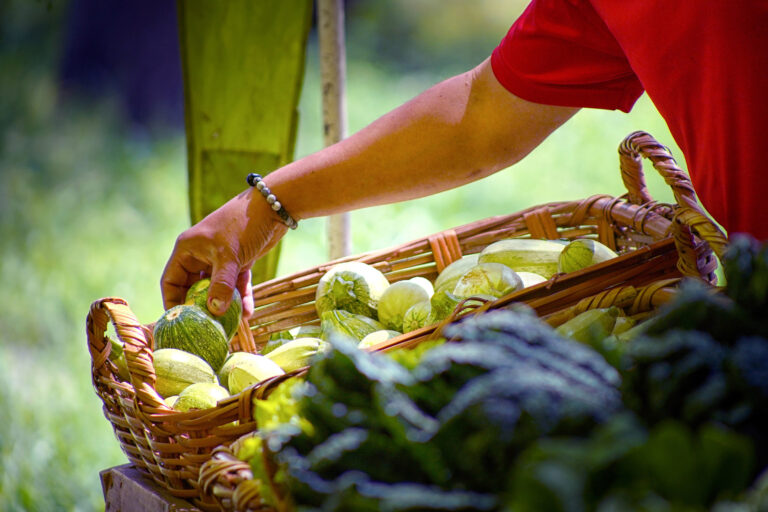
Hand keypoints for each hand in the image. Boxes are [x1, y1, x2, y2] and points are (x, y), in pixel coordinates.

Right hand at [160, 187, 287, 317]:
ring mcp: (220, 258)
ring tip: (230, 325)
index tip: (181, 322)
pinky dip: (241, 297)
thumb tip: (214, 311)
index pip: (171, 281)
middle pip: (195, 288)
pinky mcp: (239, 260)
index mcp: (187, 249)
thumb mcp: (229, 256)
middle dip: (202, 307)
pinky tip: (248, 314)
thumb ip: (221, 285)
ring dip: (225, 305)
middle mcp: (200, 254)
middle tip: (208, 328)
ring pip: (218, 288)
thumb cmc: (243, 224)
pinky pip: (236, 284)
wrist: (273, 206)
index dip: (173, 302)